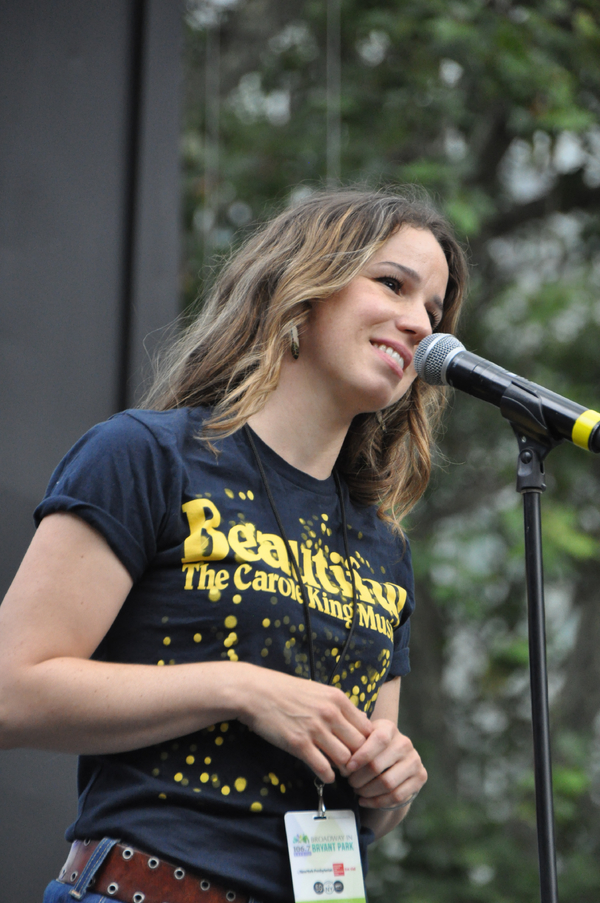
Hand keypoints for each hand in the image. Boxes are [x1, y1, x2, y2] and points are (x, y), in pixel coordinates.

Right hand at [235, 665, 372, 782]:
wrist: (257, 692)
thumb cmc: (287, 691)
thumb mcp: (319, 691)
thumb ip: (339, 706)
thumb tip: (359, 721)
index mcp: (337, 699)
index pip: (367, 728)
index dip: (367, 743)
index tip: (361, 750)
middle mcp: (330, 714)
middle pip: (359, 746)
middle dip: (359, 759)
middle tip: (353, 766)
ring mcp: (315, 730)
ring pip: (345, 759)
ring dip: (343, 769)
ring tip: (339, 770)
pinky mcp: (299, 744)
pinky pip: (323, 768)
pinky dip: (327, 775)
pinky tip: (325, 774)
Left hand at [341, 718, 426, 809]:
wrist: (392, 760)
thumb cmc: (369, 748)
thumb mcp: (362, 738)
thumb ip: (351, 741)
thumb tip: (339, 751)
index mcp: (389, 728)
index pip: (378, 740)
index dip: (361, 755)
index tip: (348, 767)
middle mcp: (404, 743)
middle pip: (378, 765)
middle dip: (359, 778)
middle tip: (350, 782)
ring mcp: (414, 760)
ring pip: (387, 783)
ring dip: (367, 791)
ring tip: (357, 791)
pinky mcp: (420, 777)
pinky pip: (397, 796)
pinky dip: (377, 802)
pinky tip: (365, 800)